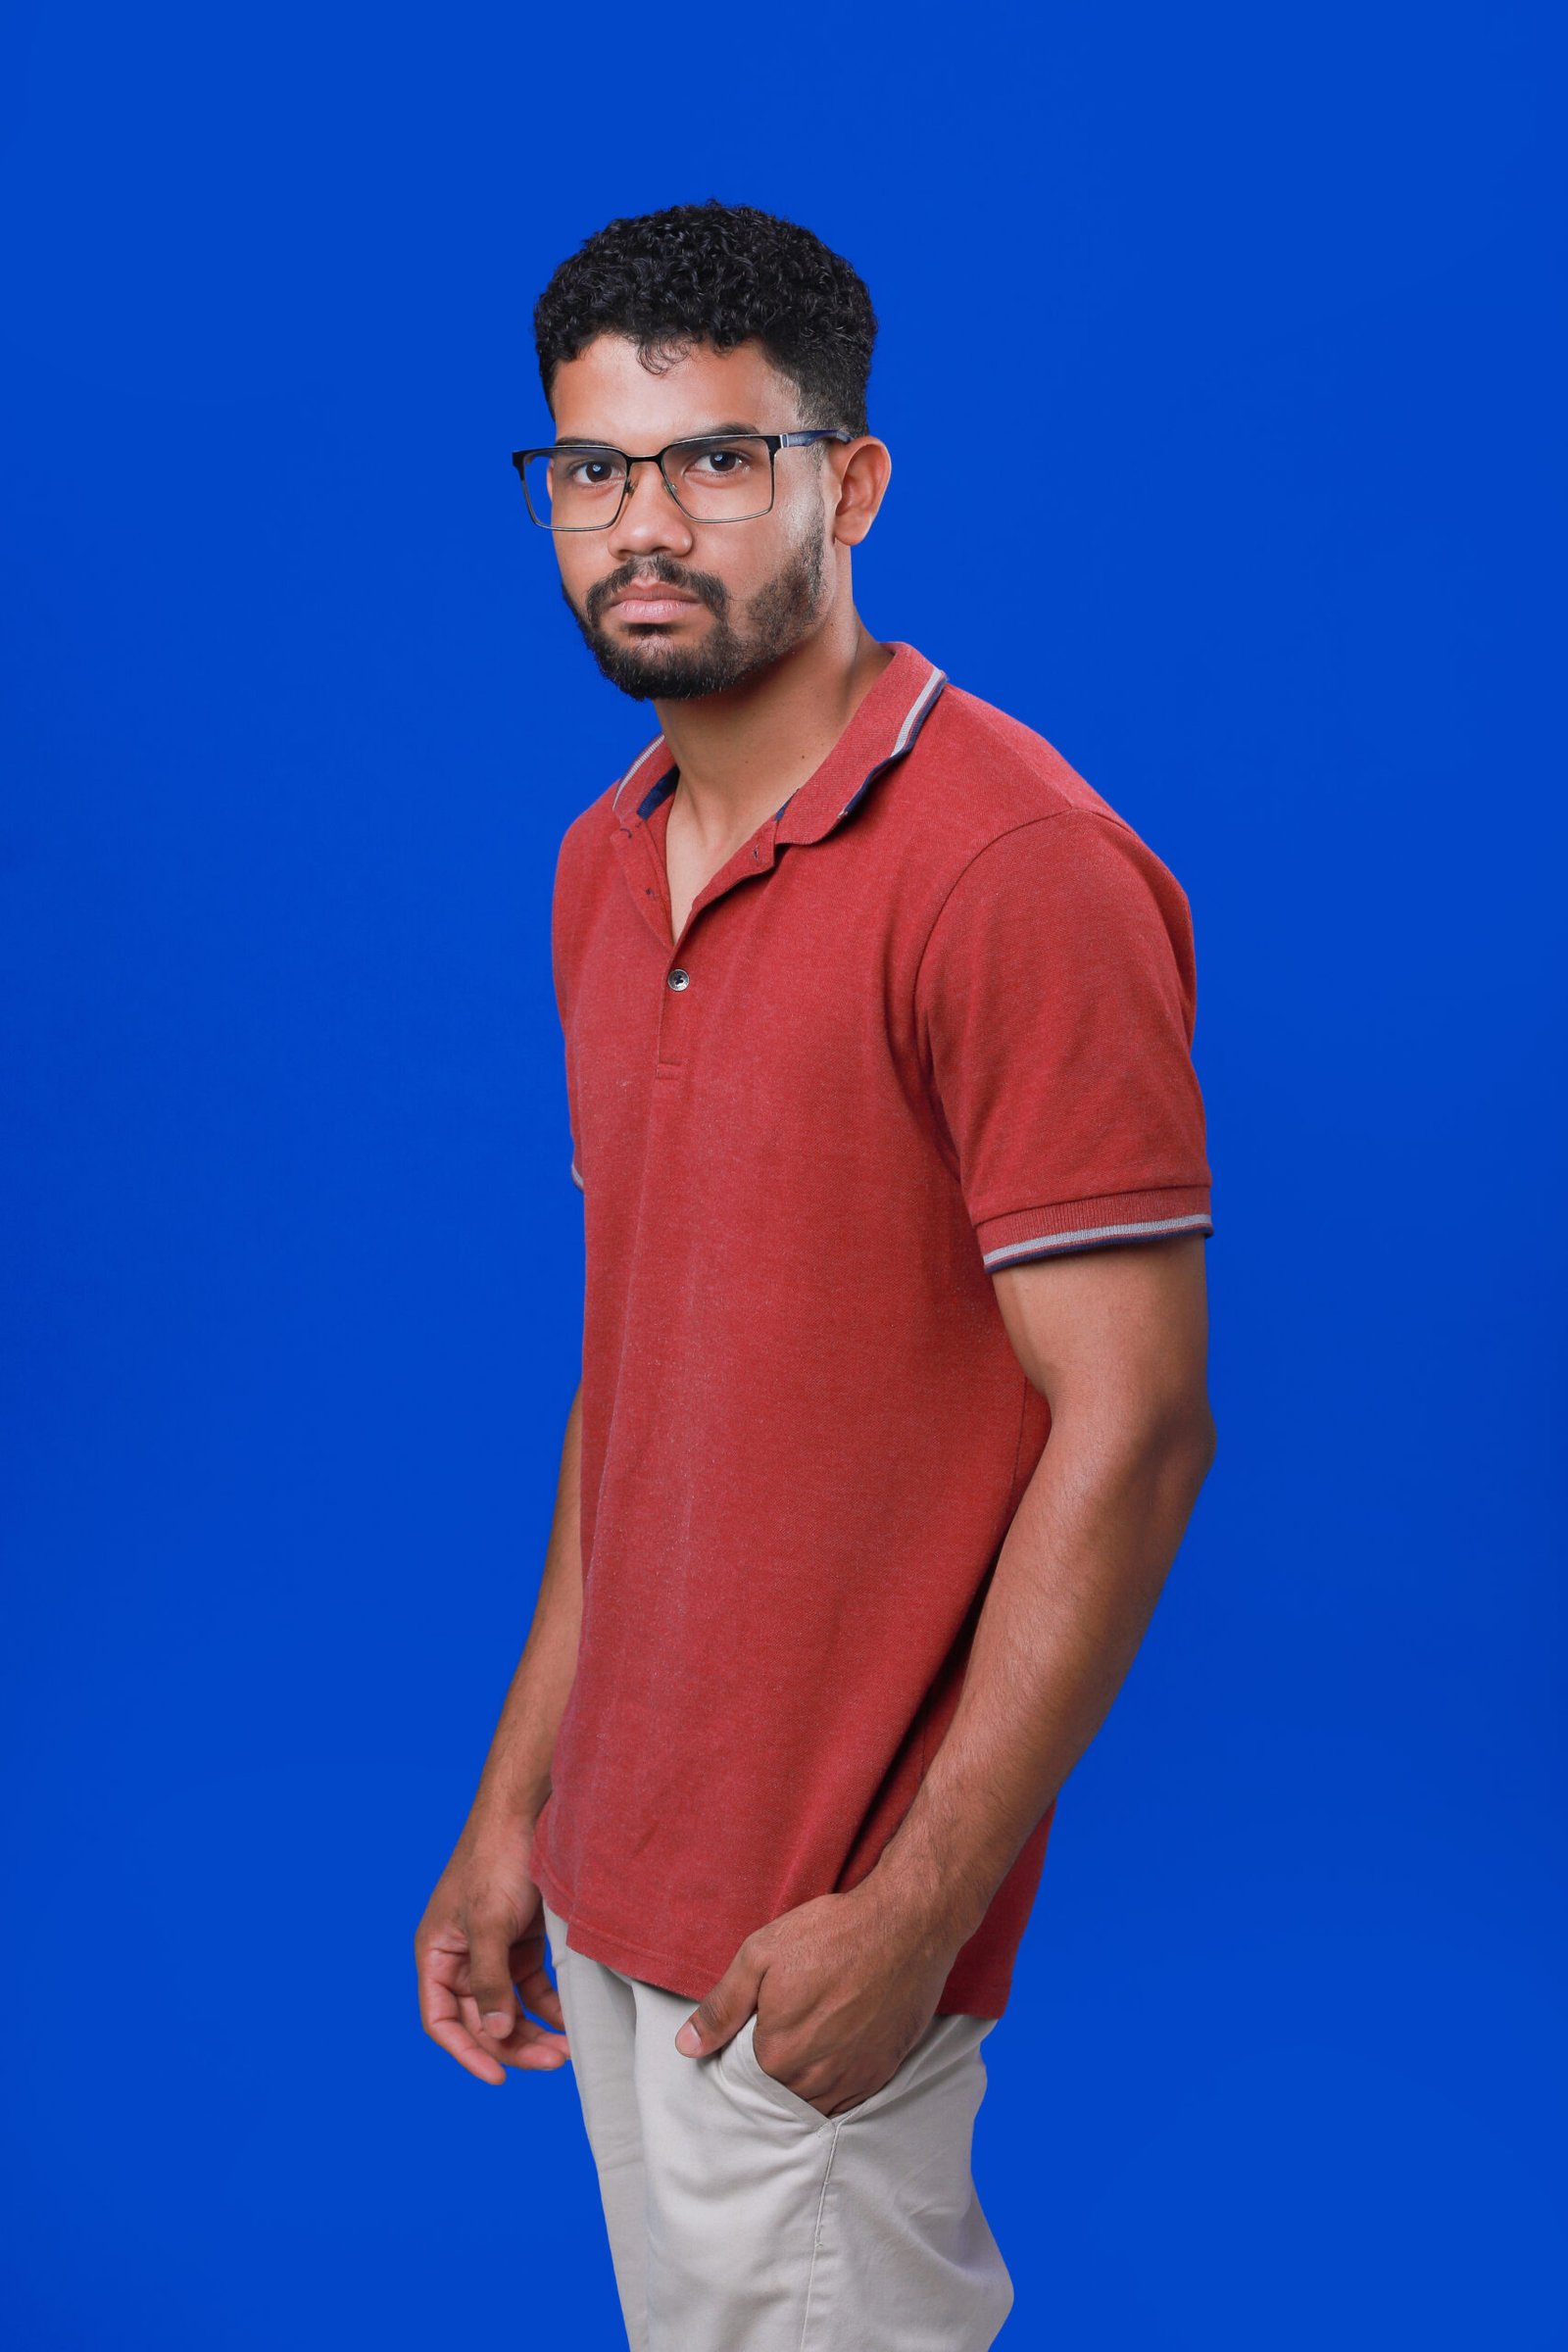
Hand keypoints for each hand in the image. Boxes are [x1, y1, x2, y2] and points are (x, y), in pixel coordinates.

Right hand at [414, 1814, 570, 2085]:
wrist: (530, 1810)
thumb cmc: (498, 1860)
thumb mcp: (490, 1924)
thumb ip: (490, 1983)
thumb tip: (494, 2035)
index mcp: (437, 1953)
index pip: (442, 2020)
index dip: (465, 2052)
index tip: (497, 2078)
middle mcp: (461, 1955)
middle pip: (481, 2019)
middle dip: (513, 2044)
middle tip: (553, 2062)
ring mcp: (492, 1948)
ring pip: (510, 2007)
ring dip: (536, 2030)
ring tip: (568, 2049)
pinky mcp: (521, 1938)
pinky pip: (533, 1985)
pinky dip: (550, 2005)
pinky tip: (572, 2019)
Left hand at [672, 1882, 959, 2117]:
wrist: (905, 1925)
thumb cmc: (831, 1934)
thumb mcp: (760, 1955)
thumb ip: (721, 2007)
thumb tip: (685, 2046)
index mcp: (776, 2055)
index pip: (746, 2074)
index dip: (751, 2046)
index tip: (765, 2019)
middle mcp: (814, 2079)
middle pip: (781, 2091)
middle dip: (779, 2064)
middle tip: (794, 2021)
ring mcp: (852, 2080)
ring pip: (814, 2100)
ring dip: (807, 2079)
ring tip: (815, 2035)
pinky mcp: (882, 2073)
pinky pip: (848, 2099)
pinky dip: (837, 2083)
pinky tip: (838, 2048)